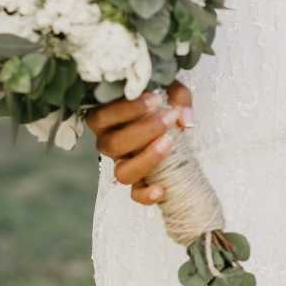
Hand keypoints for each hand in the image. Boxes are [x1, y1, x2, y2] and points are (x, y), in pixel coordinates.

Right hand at [86, 81, 193, 205]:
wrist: (172, 122)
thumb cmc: (163, 102)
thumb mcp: (168, 90)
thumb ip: (176, 95)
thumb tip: (184, 119)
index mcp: (107, 120)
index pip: (101, 117)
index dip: (125, 110)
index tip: (155, 99)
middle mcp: (109, 143)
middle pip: (112, 144)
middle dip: (143, 130)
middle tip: (169, 117)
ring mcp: (122, 164)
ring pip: (121, 172)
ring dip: (146, 159)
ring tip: (170, 142)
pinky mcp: (138, 181)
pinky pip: (135, 194)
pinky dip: (146, 195)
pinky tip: (161, 188)